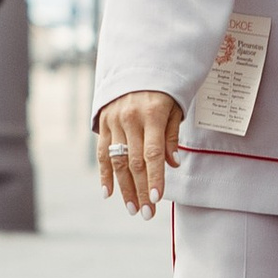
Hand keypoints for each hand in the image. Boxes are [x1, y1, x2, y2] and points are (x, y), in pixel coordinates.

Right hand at [96, 89, 181, 214]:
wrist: (135, 64)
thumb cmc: (162, 89)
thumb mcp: (175, 106)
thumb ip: (172, 135)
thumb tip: (172, 164)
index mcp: (152, 114)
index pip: (153, 153)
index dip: (155, 178)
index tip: (158, 199)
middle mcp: (130, 119)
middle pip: (135, 162)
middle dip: (142, 190)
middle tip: (147, 213)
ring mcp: (114, 121)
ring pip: (118, 161)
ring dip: (125, 188)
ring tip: (132, 208)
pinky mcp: (103, 123)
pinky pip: (102, 153)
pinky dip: (105, 174)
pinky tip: (108, 193)